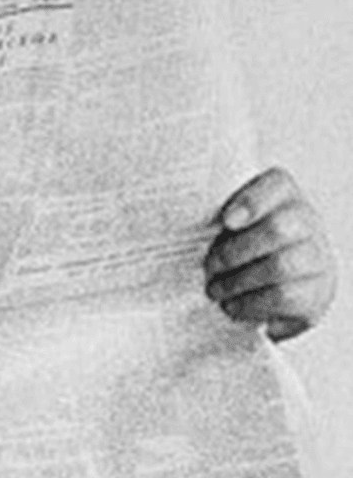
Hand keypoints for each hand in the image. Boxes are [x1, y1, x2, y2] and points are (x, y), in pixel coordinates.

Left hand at [204, 167, 336, 340]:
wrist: (281, 284)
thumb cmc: (241, 245)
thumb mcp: (228, 224)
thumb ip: (210, 215)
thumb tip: (172, 219)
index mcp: (281, 194)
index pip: (276, 184)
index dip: (252, 202)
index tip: (226, 221)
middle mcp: (305, 220)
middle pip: (278, 229)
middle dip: (234, 251)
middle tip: (208, 267)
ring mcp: (316, 255)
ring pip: (280, 266)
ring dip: (238, 281)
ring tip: (213, 290)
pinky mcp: (317, 291)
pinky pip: (285, 297)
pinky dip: (251, 304)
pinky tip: (232, 306)